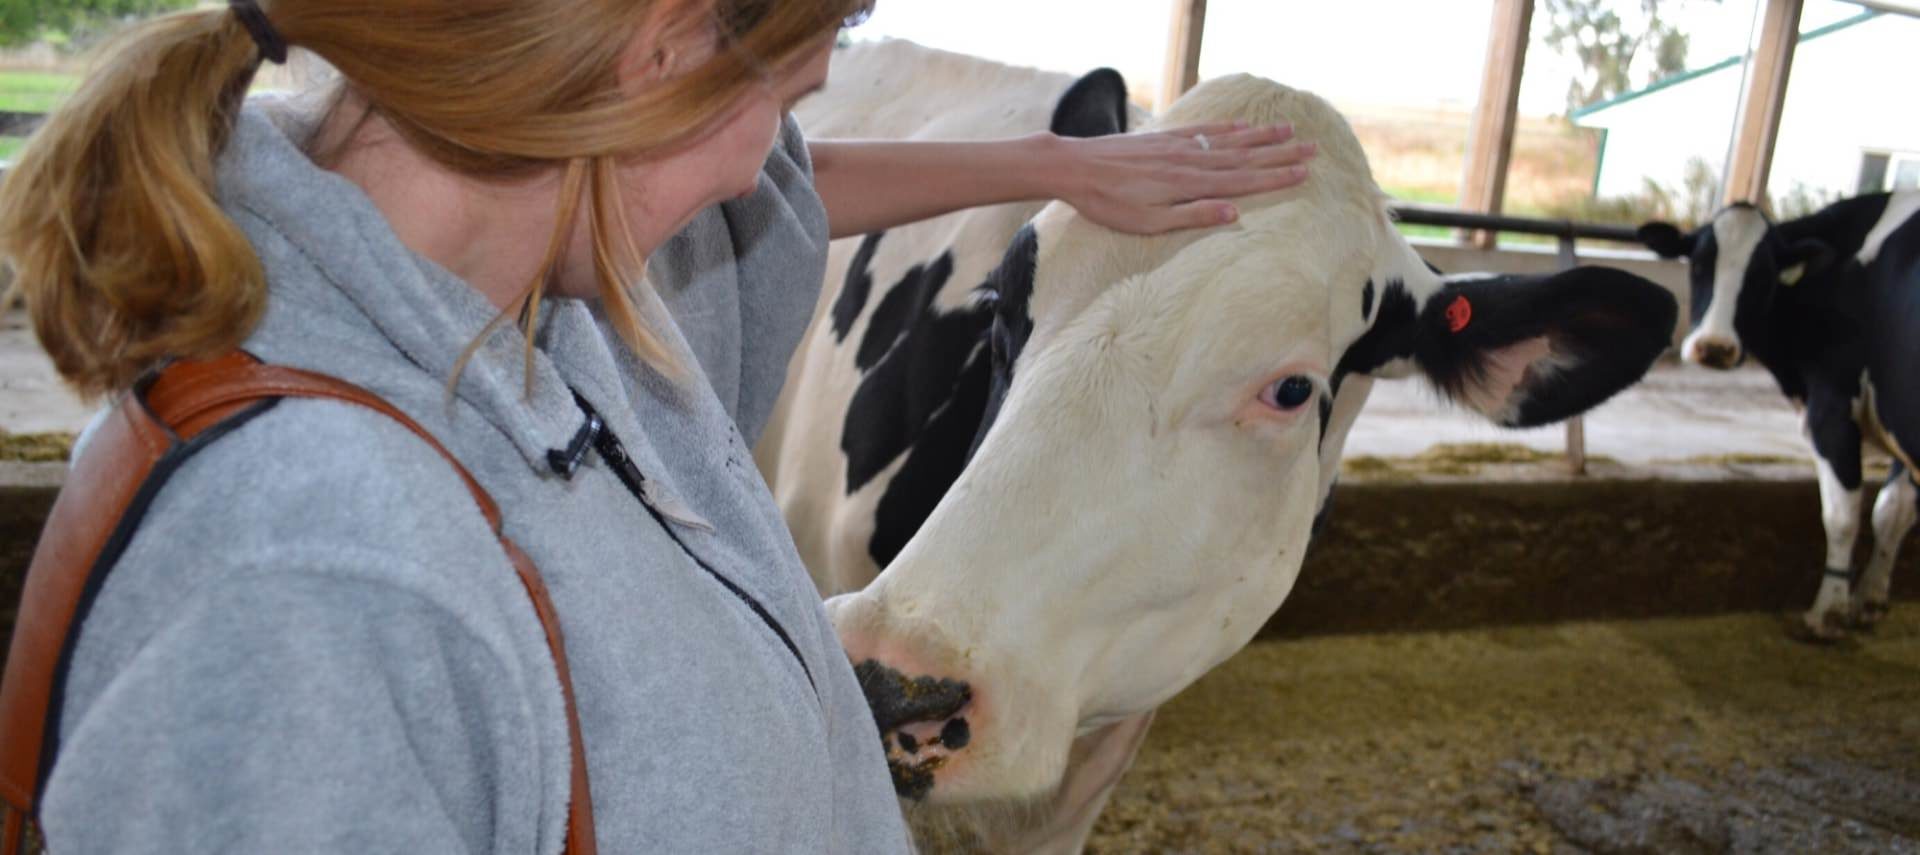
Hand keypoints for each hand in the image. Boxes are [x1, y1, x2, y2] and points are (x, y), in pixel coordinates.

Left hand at [1050, 122, 1315, 234]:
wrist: (1075, 167)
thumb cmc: (1109, 203)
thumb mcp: (1148, 222)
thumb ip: (1192, 215)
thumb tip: (1233, 211)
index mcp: (1190, 184)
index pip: (1243, 181)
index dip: (1275, 178)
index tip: (1304, 173)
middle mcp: (1190, 161)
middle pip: (1244, 158)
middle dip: (1280, 155)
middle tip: (1312, 149)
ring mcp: (1178, 146)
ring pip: (1229, 141)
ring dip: (1261, 137)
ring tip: (1289, 131)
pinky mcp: (1164, 138)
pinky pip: (1204, 131)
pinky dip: (1227, 128)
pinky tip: (1242, 126)